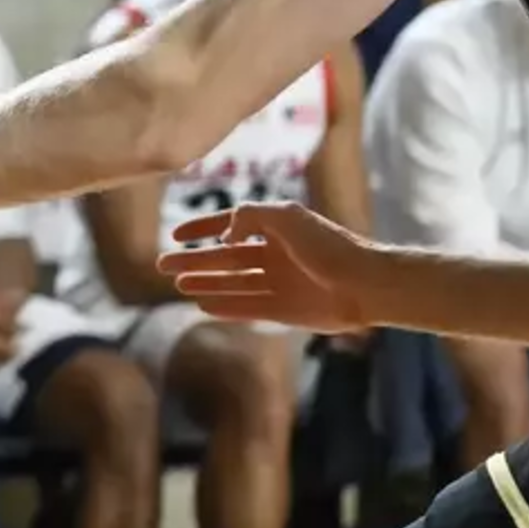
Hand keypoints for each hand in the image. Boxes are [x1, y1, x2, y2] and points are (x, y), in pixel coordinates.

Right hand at [159, 202, 373, 332]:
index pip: (232, 225)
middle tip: (163, 265)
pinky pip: (248, 308)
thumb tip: (226, 235)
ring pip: (233, 283)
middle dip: (194, 260)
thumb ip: (250, 216)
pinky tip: (203, 305)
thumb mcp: (285, 216)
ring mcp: (280, 284)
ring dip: (206, 283)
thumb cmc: (328, 245)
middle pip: (226, 257)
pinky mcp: (285, 311)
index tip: (177, 234)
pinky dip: (225, 306)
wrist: (365, 284)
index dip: (203, 228)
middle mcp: (276, 255)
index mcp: (277, 229)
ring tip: (178, 286)